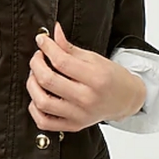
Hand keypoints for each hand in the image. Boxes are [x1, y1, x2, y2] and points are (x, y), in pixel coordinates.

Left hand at [26, 21, 146, 132]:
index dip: (46, 47)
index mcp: (96, 79)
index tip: (41, 40)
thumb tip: (53, 32)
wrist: (125, 99)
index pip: (61, 62)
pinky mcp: (73, 125)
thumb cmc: (111, 77)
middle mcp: (87, 99)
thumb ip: (69, 47)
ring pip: (42, 102)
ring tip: (36, 75)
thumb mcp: (93, 57)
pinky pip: (44, 122)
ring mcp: (79, 115)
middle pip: (48, 80)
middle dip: (36, 63)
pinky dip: (34, 108)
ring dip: (32, 84)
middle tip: (38, 56)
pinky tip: (38, 95)